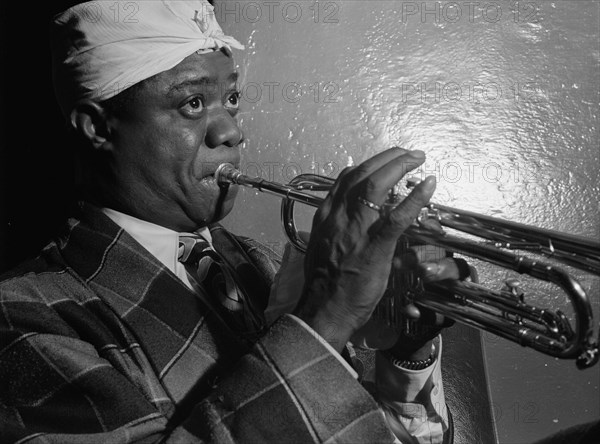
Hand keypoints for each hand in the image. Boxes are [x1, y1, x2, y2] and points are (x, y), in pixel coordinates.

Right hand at [293, 147, 435, 352]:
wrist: (324, 308)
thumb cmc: (324, 283)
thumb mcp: (321, 246)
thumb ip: (332, 228)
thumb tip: (341, 219)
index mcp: (327, 215)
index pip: (346, 179)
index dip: (367, 165)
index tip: (382, 162)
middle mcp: (339, 215)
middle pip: (363, 173)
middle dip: (387, 157)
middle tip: (407, 153)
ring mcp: (357, 229)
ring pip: (377, 184)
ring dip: (400, 165)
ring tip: (417, 157)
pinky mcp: (375, 246)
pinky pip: (397, 216)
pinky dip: (415, 198)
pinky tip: (429, 184)